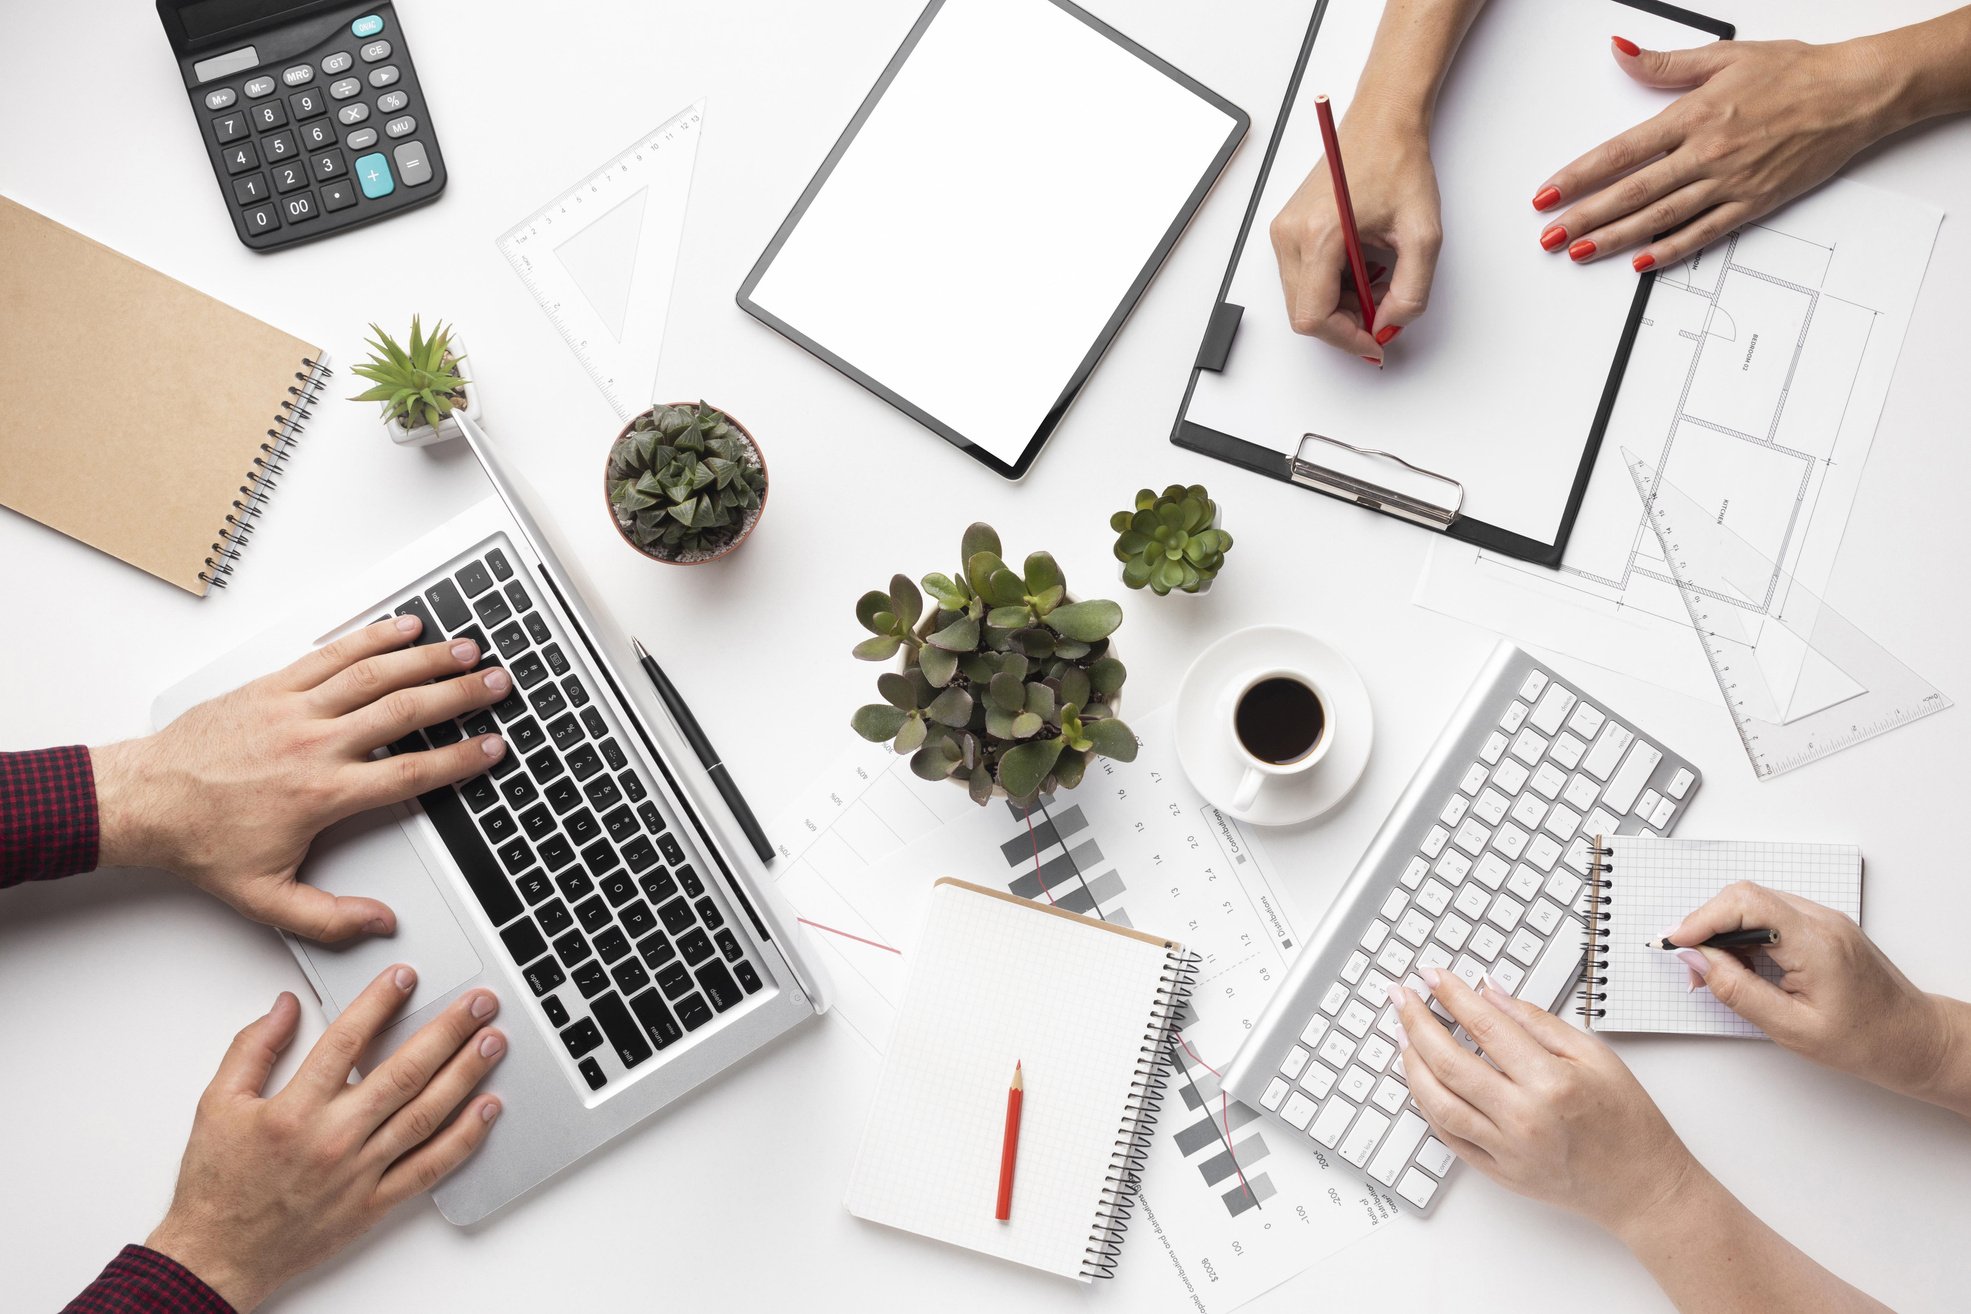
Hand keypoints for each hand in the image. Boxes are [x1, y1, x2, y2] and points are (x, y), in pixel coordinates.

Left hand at [92, 615, 511, 941]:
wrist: (142, 801)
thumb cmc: (200, 843)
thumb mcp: (264, 898)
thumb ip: (329, 917)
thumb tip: (380, 923)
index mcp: (323, 793)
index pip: (410, 772)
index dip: (459, 760)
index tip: (491, 748)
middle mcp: (314, 744)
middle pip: (405, 711)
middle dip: (460, 696)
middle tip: (497, 685)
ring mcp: (293, 709)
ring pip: (374, 674)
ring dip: (426, 658)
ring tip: (466, 650)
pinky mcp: (271, 687)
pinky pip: (330, 655)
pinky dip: (371, 637)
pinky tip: (402, 627)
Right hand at [145, 966, 503, 1312]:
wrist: (216, 1257)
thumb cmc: (217, 1184)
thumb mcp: (217, 1105)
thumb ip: (252, 1048)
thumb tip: (286, 1005)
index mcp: (293, 1111)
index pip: (347, 1042)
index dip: (380, 1002)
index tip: (406, 976)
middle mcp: (333, 1140)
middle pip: (403, 1074)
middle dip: (447, 1032)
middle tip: (479, 1003)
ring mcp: (358, 1174)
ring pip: (425, 1116)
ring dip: (465, 1075)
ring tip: (493, 1042)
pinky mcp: (373, 1205)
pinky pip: (428, 1168)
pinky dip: (464, 1138)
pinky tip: (488, 1109)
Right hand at [1270, 107, 1441, 361]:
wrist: (1382, 123)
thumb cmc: (1397, 163)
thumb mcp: (1422, 235)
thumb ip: (1411, 292)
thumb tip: (1390, 324)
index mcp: (1319, 236)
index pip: (1314, 317)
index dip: (1346, 340)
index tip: (1373, 342)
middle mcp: (1291, 235)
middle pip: (1304, 313)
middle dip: (1345, 324)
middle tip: (1382, 311)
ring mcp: (1284, 232)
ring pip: (1302, 300)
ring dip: (1340, 305)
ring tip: (1377, 282)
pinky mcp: (1287, 230)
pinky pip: (1302, 279)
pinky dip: (1333, 287)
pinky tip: (1361, 269)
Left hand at [1392, 969, 1696, 1230]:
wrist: (1642, 1187)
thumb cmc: (1627, 1120)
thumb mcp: (1596, 1056)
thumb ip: (1537, 1021)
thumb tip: (1490, 991)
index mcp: (1551, 1081)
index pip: (1485, 1025)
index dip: (1452, 995)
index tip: (1431, 975)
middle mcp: (1523, 1117)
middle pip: (1448, 1061)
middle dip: (1415, 1021)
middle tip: (1401, 997)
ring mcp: (1507, 1149)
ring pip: (1437, 1101)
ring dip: (1411, 1063)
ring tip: (1402, 1035)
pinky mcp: (1499, 1172)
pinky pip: (1447, 1136)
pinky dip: (1426, 1105)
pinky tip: (1420, 1080)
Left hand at [1534, 36, 1903, 269]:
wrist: (1854, 93)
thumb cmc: (1794, 72)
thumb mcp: (1723, 56)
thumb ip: (1664, 63)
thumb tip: (1620, 53)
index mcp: (1694, 116)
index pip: (1620, 153)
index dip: (1578, 177)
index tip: (1547, 194)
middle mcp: (1706, 153)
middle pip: (1631, 192)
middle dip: (1584, 217)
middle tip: (1549, 236)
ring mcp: (1729, 182)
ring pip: (1660, 218)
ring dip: (1615, 238)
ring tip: (1580, 251)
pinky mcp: (1753, 202)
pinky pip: (1704, 232)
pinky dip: (1671, 249)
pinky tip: (1642, 261)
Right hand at [1665, 880, 1948, 1099]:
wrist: (1914, 1040)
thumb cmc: (1866, 1041)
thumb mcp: (1791, 1029)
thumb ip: (1738, 991)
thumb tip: (1698, 961)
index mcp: (1816, 944)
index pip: (1745, 903)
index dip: (1702, 918)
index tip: (1677, 942)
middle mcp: (1822, 921)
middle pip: (1745, 897)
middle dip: (1708, 924)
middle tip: (1692, 963)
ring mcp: (1825, 920)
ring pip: (1756, 903)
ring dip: (1726, 929)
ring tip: (1717, 970)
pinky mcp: (1824, 927)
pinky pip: (1772, 915)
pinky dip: (1747, 933)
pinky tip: (1743, 964)